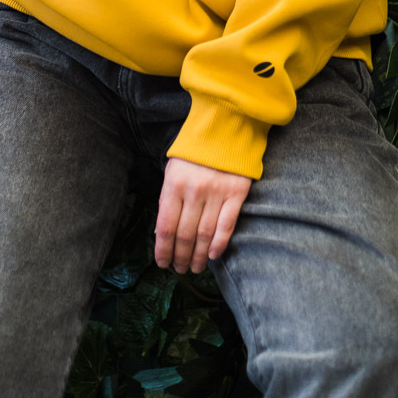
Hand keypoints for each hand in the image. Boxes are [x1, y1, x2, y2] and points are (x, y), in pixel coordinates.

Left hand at [154, 157, 251, 273]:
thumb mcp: (173, 170)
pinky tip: (213, 256)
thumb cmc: (194, 152)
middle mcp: (194, 190)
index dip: (163, 250)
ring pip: (205, 234)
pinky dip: (219, 244)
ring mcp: (217, 192)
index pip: (166, 227)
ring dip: (199, 256)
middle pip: (185, 235)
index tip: (162, 264)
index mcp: (174, 184)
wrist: (224, 128)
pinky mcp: (236, 193)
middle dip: (181, 257)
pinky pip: (226, 225)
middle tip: (180, 269)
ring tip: (195, 267)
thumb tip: (161, 234)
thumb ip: (167, 199)